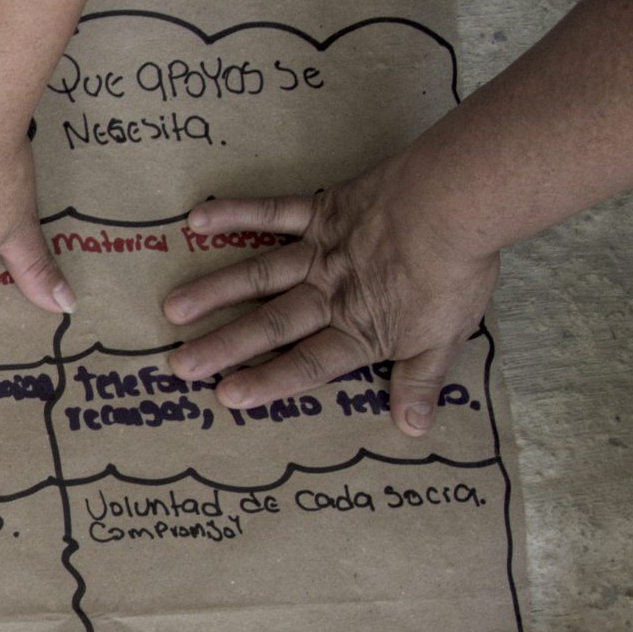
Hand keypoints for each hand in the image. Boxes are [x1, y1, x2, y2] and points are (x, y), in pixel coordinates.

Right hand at [162, 165, 498, 436]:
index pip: (307, 364)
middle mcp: (329, 294)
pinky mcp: (321, 211)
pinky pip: (273, 213)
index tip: (226, 397)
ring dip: (215, 292)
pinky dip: (236, 214)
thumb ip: (420, 379)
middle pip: (271, 325)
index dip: (267, 381)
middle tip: (179, 364)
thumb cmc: (455, 271)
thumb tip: (411, 428)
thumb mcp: (446, 336)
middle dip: (223, 347)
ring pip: (260, 276)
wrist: (459, 203)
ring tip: (173, 309)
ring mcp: (320, 252)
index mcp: (359, 329)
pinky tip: (198, 220)